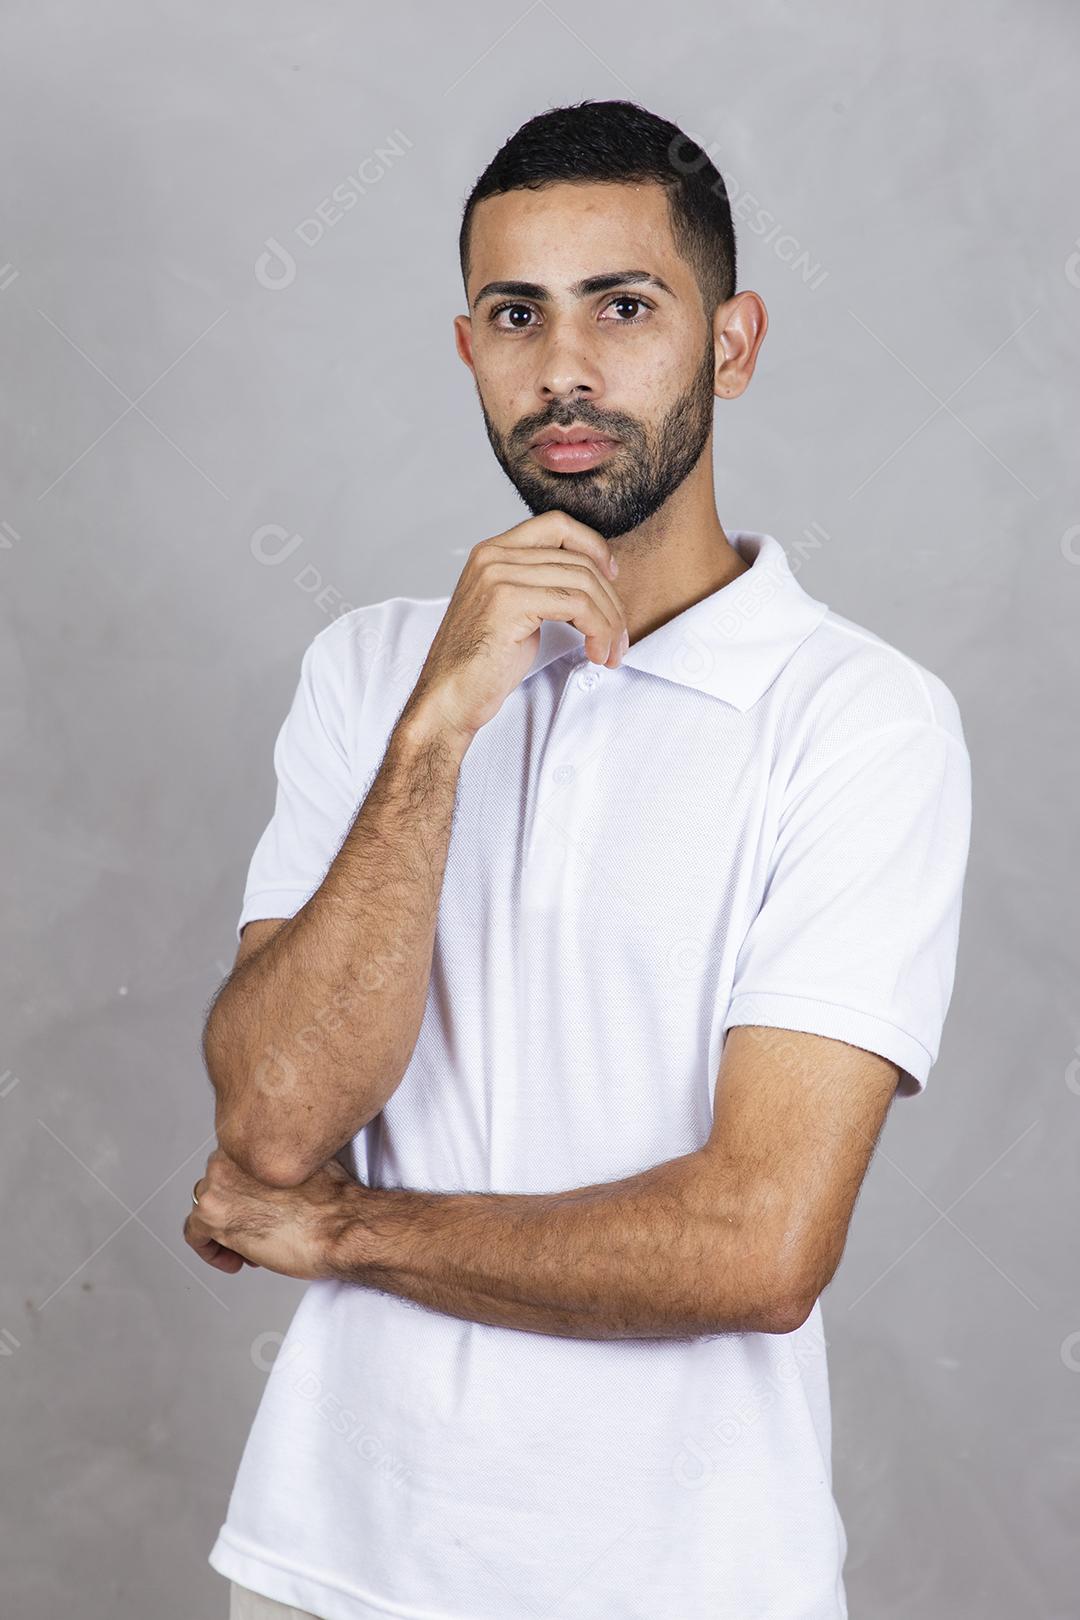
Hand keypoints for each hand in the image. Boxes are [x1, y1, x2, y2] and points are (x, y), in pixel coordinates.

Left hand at [183, 1146, 358, 1280]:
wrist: (342, 1226)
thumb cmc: (334, 1200)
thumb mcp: (308, 1159)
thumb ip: (281, 1158)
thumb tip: (277, 1172)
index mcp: (251, 1139)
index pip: (232, 1163)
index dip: (247, 1188)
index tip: (260, 1202)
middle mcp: (228, 1157)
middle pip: (218, 1186)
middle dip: (238, 1209)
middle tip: (260, 1225)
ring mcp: (217, 1185)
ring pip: (207, 1208)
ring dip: (226, 1230)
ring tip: (251, 1246)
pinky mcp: (211, 1217)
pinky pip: (195, 1234)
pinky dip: (211, 1250)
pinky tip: (234, 1259)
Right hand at [400, 510, 626, 745]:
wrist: (448, 698)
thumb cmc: (481, 664)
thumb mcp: (514, 612)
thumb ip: (541, 586)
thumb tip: (593, 582)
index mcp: (492, 552)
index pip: (557, 524)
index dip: (593, 546)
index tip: (611, 578)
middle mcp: (493, 556)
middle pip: (578, 559)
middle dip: (611, 600)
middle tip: (619, 637)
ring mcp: (499, 576)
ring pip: (583, 583)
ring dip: (609, 621)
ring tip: (610, 652)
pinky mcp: (509, 602)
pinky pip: (577, 605)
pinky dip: (598, 630)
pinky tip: (596, 653)